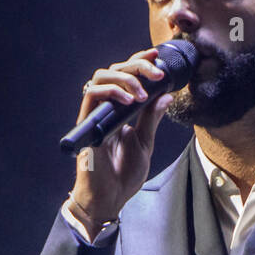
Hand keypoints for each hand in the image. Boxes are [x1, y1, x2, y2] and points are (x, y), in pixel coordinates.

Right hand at [69, 46, 176, 230]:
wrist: (110, 197)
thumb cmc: (124, 174)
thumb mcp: (145, 142)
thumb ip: (152, 119)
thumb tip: (166, 96)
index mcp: (120, 110)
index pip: (126, 76)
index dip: (139, 62)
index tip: (156, 56)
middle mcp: (106, 108)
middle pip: (114, 70)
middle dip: (137, 66)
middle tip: (157, 74)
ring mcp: (95, 114)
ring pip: (100, 77)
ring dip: (124, 78)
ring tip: (142, 92)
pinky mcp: (87, 124)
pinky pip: (92, 96)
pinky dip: (110, 91)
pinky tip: (127, 99)